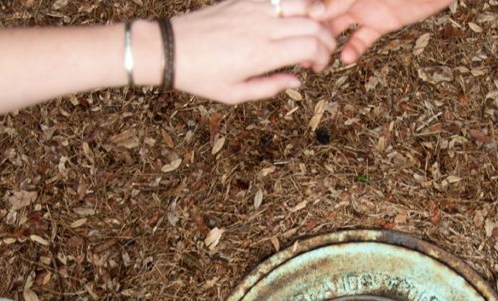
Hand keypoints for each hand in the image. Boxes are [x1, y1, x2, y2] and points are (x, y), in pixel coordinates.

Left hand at [172, 0, 335, 103]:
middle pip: (313, 24)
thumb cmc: (201, 75)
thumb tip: (297, 81)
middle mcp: (262, 27)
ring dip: (315, 19)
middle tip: (318, 54)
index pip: (312, 46)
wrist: (171, 48)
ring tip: (310, 34)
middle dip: (326, 39)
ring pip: (302, 5)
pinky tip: (290, 22)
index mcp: (262, 54)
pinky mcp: (245, 0)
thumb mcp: (236, 94)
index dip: (324, 56)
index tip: (316, 67)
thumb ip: (271, 88)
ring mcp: (254, 9)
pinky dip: (294, 8)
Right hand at [310, 0, 451, 63]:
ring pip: (339, 29)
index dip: (301, 13)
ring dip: (327, 45)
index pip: (315, 1)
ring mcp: (365, 7)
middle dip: (311, 34)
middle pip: (323, 16)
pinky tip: (346, 59)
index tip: (287, 29)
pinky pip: (363, 37)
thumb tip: (315, 12)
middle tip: (300, 53)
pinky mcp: (382, 21)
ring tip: (317, 64)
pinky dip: (354, 49)